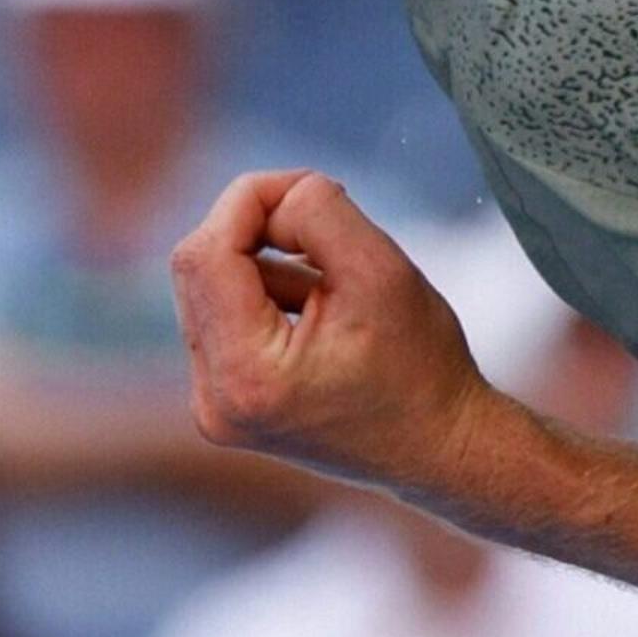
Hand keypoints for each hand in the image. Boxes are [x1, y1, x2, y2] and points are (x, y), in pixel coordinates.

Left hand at [168, 170, 505, 498]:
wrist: (439, 448)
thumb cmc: (422, 368)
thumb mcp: (381, 270)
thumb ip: (318, 212)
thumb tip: (276, 196)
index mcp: (247, 376)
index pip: (207, 252)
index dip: (249, 200)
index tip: (306, 187)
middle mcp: (215, 400)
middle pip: (198, 267)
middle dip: (254, 227)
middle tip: (322, 224)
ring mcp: (214, 407)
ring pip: (209, 287)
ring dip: (264, 262)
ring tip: (331, 286)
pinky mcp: (226, 402)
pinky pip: (222, 317)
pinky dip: (263, 293)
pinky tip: (316, 312)